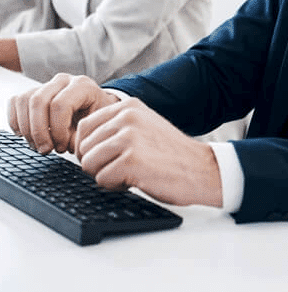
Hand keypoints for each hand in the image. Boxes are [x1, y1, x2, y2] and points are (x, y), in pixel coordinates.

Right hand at [8, 73, 117, 153]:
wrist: (95, 108)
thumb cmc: (96, 118)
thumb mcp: (96, 127)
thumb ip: (80, 137)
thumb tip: (64, 144)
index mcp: (83, 86)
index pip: (61, 105)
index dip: (57, 130)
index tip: (62, 147)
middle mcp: (64, 80)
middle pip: (38, 101)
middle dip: (38, 131)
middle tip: (46, 150)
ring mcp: (48, 84)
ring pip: (24, 100)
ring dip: (26, 129)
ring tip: (38, 145)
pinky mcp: (34, 91)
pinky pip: (16, 101)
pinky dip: (16, 120)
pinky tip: (26, 134)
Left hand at [75, 98, 222, 206]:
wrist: (201, 168)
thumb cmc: (171, 154)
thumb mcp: (144, 127)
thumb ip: (116, 128)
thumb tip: (80, 145)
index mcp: (129, 107)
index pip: (84, 127)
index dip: (88, 148)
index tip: (105, 158)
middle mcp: (127, 117)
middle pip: (83, 147)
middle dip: (96, 164)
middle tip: (122, 167)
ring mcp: (129, 137)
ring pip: (88, 164)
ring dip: (105, 175)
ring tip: (131, 172)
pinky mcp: (130, 160)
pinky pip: (101, 179)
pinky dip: (115, 186)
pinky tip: (137, 179)